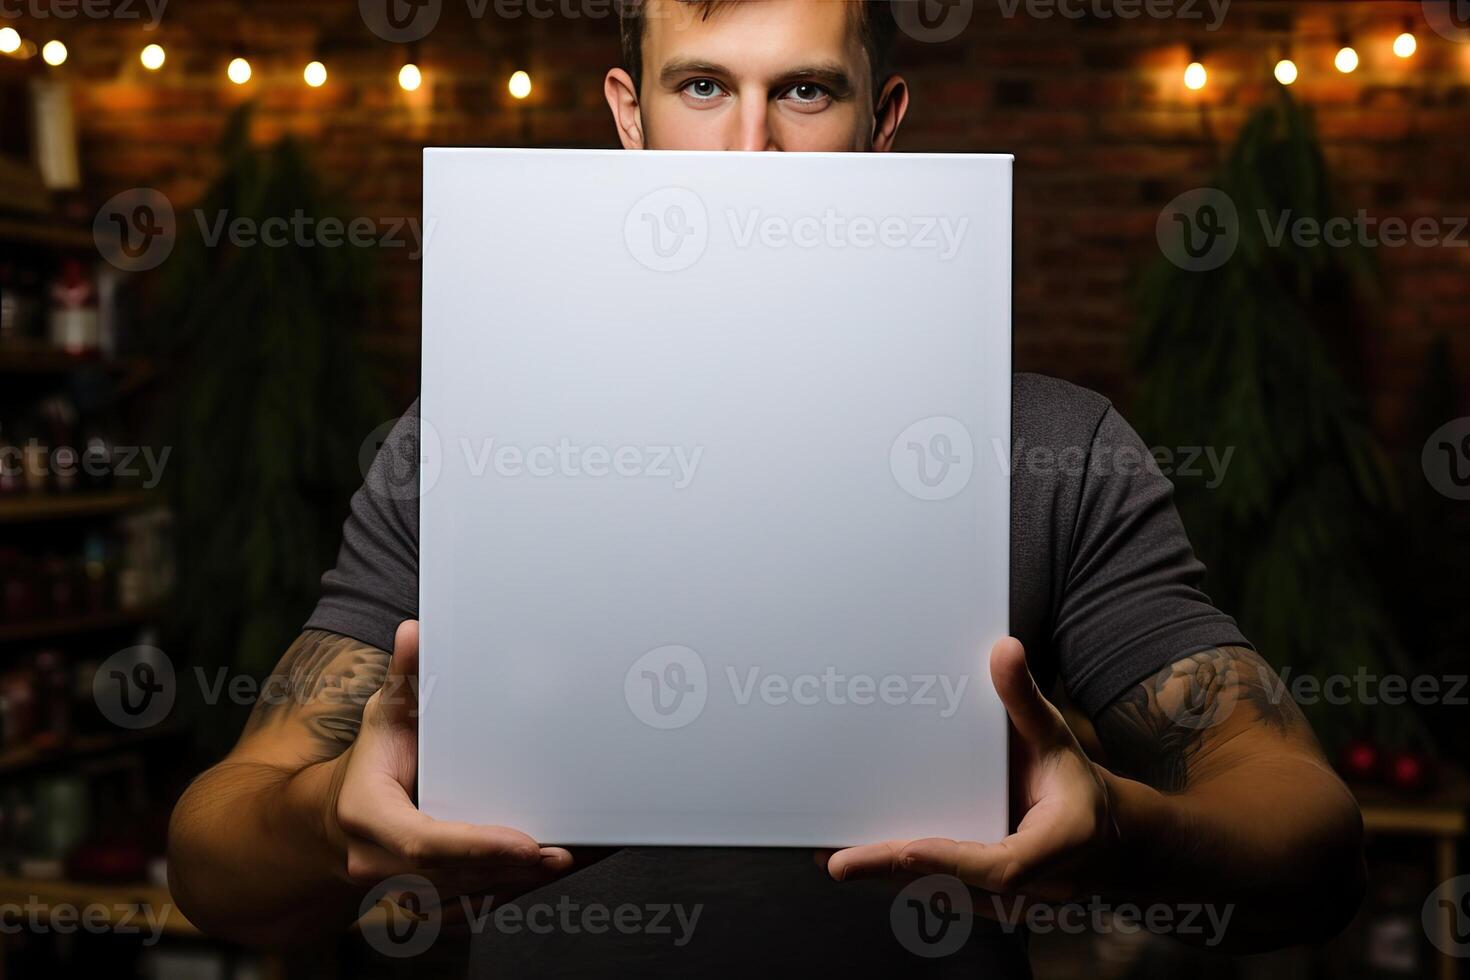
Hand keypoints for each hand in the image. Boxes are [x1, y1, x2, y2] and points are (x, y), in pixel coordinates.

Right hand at [328, 620, 572, 907]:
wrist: (330, 827)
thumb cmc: (368, 764)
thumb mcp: (383, 716)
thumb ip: (403, 677)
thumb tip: (414, 631)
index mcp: (368, 817)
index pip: (425, 843)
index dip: (476, 846)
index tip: (526, 843)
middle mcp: (379, 865)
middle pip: (457, 877)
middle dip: (515, 867)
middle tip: (569, 850)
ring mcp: (401, 893)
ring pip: (470, 897)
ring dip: (524, 881)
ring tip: (576, 857)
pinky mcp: (426, 905)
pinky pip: (475, 907)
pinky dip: (516, 890)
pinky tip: (555, 870)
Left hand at [823, 637, 1117, 904]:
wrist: (1100, 836)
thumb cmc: (1072, 783)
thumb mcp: (1055, 737)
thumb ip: (1025, 700)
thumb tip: (1005, 649)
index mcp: (1057, 845)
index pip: (1002, 866)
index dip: (952, 859)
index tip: (908, 849)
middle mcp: (1030, 885)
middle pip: (957, 888)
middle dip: (895, 873)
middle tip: (840, 860)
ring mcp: (1006, 900)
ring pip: (941, 895)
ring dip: (887, 880)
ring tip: (833, 856)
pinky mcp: (984, 898)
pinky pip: (939, 891)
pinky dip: (897, 877)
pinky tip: (857, 859)